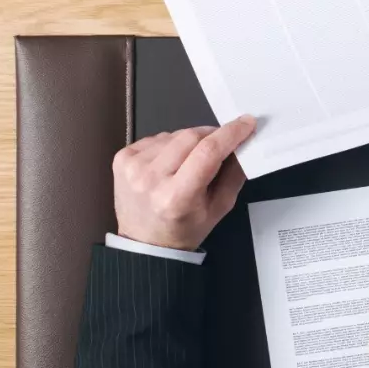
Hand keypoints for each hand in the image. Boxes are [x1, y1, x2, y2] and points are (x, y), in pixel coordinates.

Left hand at [111, 116, 255, 250]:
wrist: (144, 244)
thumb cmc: (184, 229)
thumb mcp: (219, 209)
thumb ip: (234, 174)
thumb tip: (242, 142)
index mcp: (177, 197)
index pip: (208, 152)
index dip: (230, 133)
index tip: (246, 123)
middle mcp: (151, 179)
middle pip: (190, 136)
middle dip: (211, 134)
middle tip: (221, 142)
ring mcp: (132, 166)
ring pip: (173, 134)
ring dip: (189, 141)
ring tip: (190, 161)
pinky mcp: (121, 158)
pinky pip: (156, 138)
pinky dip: (169, 144)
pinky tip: (170, 162)